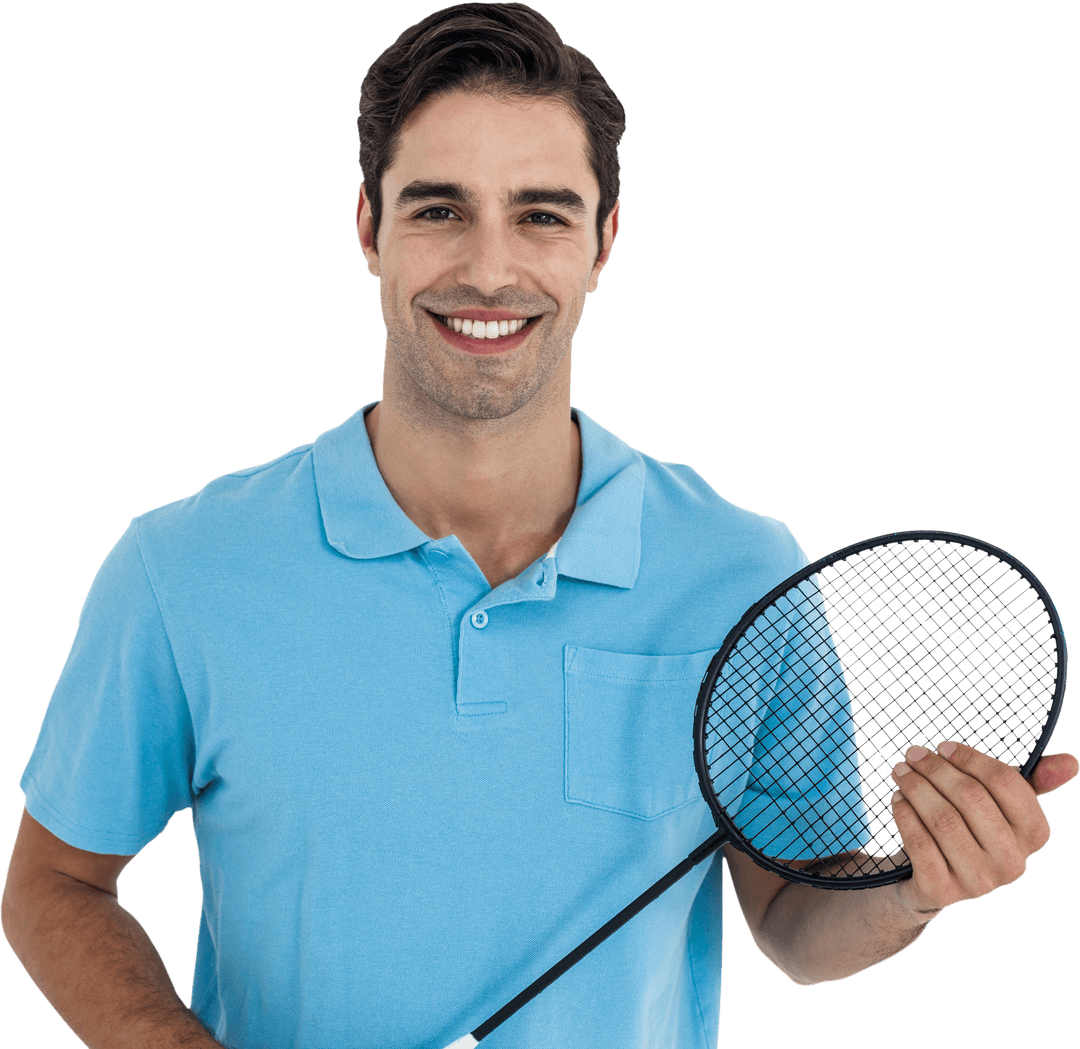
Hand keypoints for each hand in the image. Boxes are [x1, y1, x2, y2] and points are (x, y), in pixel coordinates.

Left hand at [889, 741, 1077, 918]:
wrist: (937, 880)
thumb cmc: (972, 829)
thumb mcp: (1001, 806)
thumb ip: (1030, 782)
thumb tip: (1070, 761)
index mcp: (1034, 835)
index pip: (1008, 784)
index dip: (971, 759)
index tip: (943, 746)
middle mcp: (1012, 863)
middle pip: (971, 798)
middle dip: (936, 769)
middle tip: (912, 754)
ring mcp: (979, 881)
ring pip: (943, 819)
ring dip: (916, 788)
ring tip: (901, 772)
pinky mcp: (943, 891)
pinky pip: (919, 842)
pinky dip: (904, 814)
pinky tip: (898, 799)